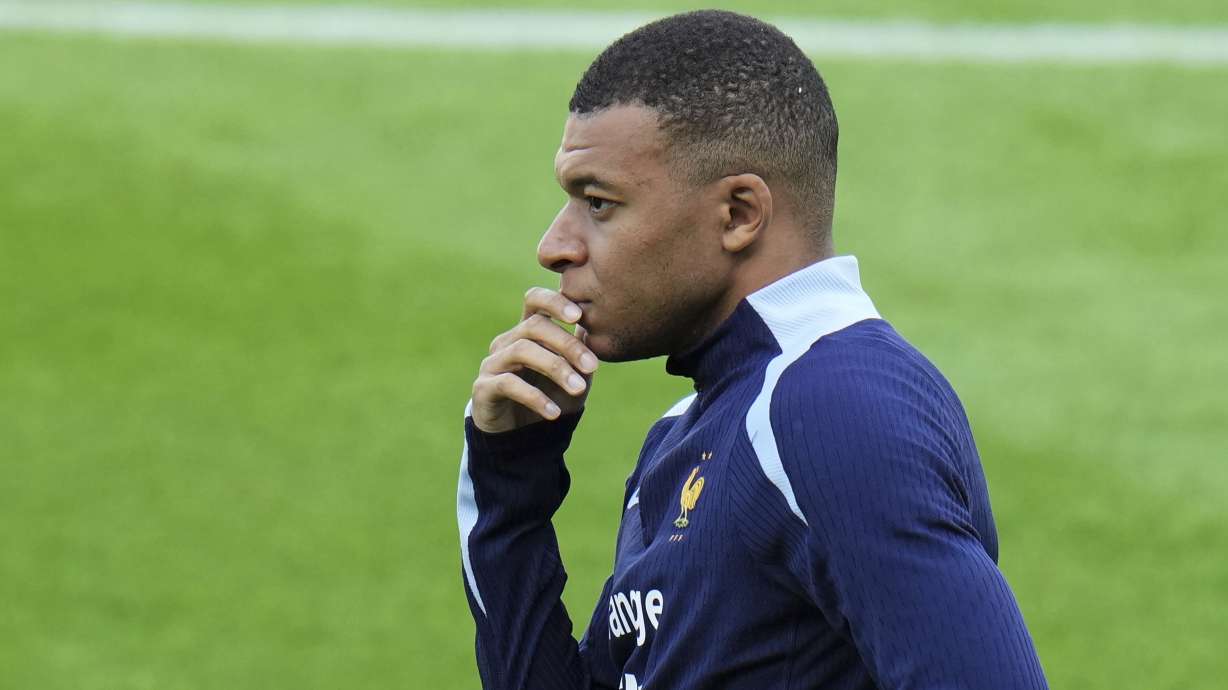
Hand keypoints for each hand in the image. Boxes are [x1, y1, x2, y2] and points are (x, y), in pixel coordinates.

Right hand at [471, 287, 598, 433]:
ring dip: (555, 369)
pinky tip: (554, 413)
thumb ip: (583, 351)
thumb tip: (599, 327)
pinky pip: (508, 383)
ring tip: (578, 389)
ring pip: (522, 350)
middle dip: (567, 344)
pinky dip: (535, 397)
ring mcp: (493, 362)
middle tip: (592, 366)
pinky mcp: (483, 387)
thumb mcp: (574, 375)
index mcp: (528, 331)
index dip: (554, 302)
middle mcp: (507, 341)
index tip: (579, 316)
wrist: (523, 437)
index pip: (535, 300)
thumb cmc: (551, 398)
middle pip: (534, 325)